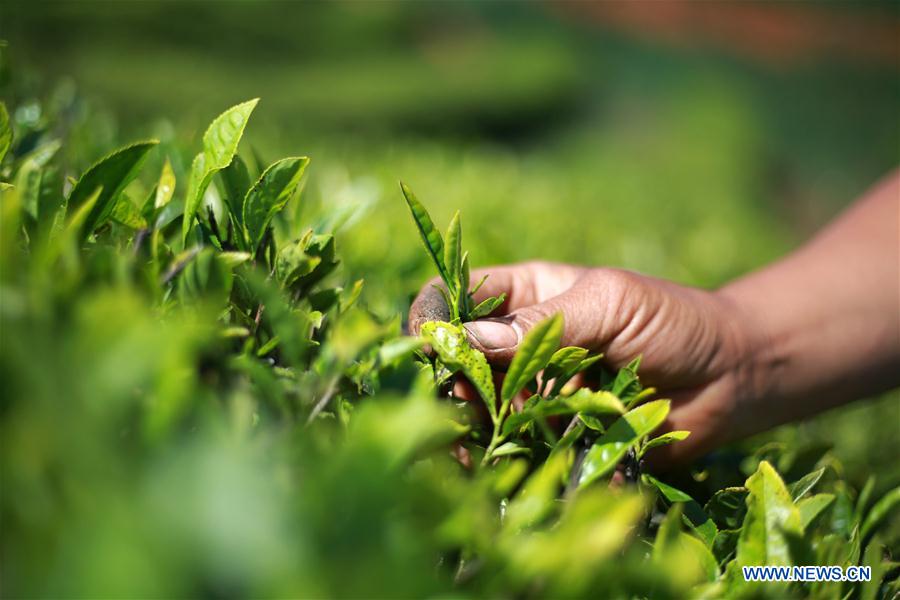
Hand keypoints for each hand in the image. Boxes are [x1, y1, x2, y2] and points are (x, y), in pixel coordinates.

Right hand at [410, 261, 756, 463]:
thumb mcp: (611, 305)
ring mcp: (532, 392)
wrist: (732, 378)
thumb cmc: (675, 322)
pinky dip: (503, 459)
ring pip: (474, 410)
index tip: (430, 348)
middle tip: (460, 409)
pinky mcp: (552, 435)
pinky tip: (503, 467)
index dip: (433, 318)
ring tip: (477, 447)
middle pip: (454, 360)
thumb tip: (469, 340)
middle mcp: (518, 343)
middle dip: (447, 385)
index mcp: (524, 295)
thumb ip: (544, 322)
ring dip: (470, 428)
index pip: (453, 295)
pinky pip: (512, 447)